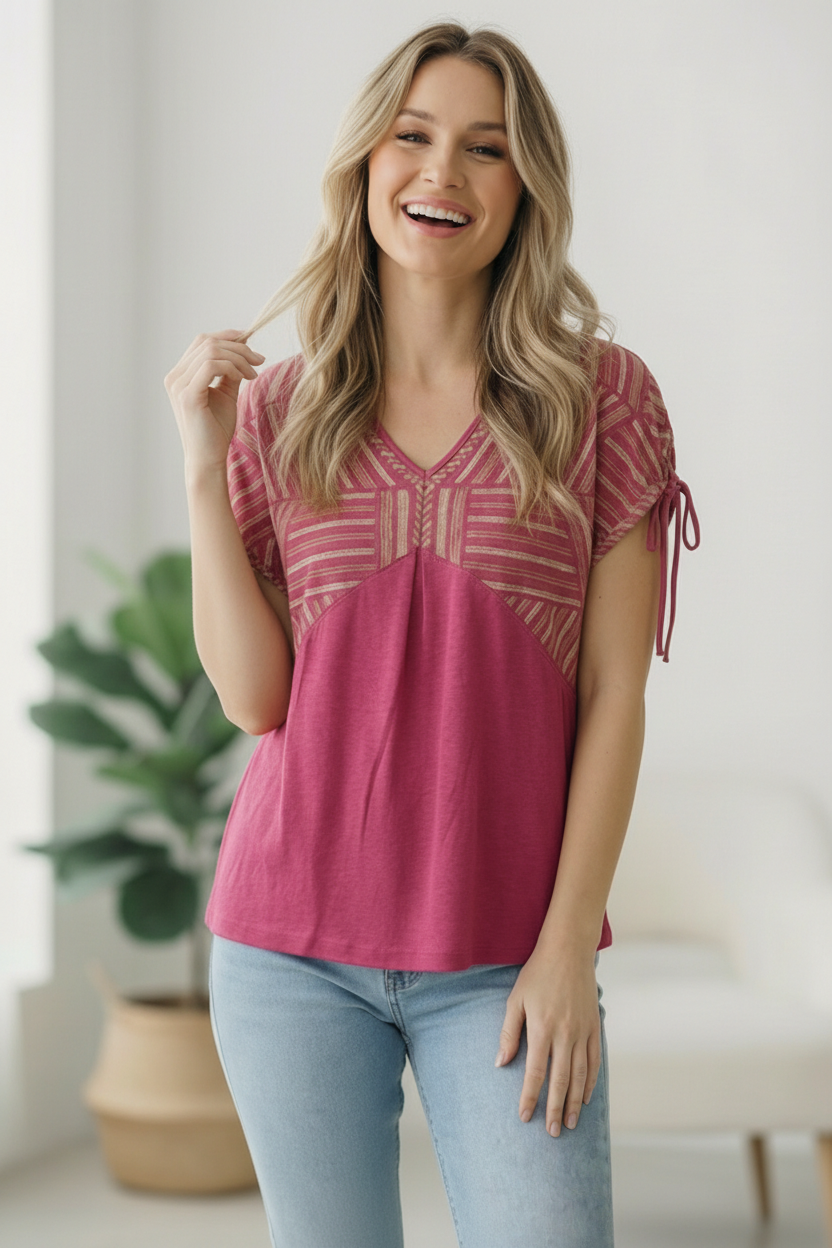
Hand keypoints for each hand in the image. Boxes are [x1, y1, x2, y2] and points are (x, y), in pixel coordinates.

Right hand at [164, 330, 264, 474]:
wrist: (209, 459)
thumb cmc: (216, 430)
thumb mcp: (226, 393)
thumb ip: (230, 371)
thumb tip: (244, 348)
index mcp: (181, 374)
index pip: (202, 341)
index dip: (228, 336)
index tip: (251, 342)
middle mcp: (175, 376)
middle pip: (207, 342)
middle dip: (238, 347)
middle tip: (260, 360)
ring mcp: (178, 385)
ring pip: (211, 351)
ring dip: (239, 358)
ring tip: (254, 374)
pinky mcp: (188, 395)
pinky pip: (212, 366)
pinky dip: (232, 367)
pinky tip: (244, 378)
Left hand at [494, 943, 600, 1137]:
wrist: (568, 951)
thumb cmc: (536, 974)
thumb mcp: (515, 1000)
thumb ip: (509, 1033)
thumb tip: (500, 1063)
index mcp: (542, 1028)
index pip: (535, 1072)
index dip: (530, 1097)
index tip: (524, 1116)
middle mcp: (565, 1033)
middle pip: (560, 1080)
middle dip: (555, 1109)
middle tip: (552, 1133)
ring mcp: (582, 1031)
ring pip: (580, 1075)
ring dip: (574, 1102)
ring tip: (569, 1124)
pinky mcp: (594, 1027)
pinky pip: (594, 1061)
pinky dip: (591, 1082)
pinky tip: (585, 1097)